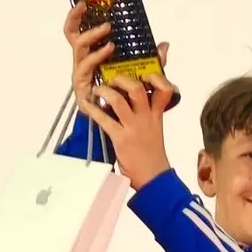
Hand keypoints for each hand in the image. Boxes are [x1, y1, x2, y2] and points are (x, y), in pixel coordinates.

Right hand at [65, 2, 169, 113]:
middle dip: (78, 22)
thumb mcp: (141, 74)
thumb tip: (165, 44)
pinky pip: (84, 70)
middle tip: (93, 13)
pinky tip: (108, 51)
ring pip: (79, 52)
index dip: (77, 17)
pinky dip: (96, 57)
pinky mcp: (82, 88)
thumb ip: (151, 60)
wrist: (120, 123)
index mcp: (92, 55)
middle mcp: (83, 62)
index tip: (84, 2)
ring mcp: (81, 76)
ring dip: (93, 40)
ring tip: (109, 34)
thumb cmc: (126, 97)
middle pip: (73, 37)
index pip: (79, 32)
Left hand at [78, 73, 174, 188]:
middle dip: (122, 79)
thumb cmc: (152, 155)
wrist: (154, 178)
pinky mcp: (120, 139)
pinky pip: (104, 119)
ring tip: (97, 89)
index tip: (145, 74)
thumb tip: (135, 102)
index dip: (157, 77)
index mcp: (156, 116)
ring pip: (118, 100)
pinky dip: (92, 110)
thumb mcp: (155, 130)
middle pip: (137, 88)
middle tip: (113, 80)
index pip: (165, 89)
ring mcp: (133, 128)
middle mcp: (146, 118)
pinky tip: (86, 105)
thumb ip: (149, 114)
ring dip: (105, 91)